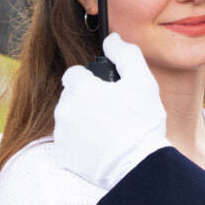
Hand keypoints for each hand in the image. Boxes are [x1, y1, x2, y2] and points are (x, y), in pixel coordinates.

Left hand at [52, 33, 170, 188]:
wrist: (138, 166)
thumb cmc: (142, 122)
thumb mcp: (142, 82)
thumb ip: (126, 54)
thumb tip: (112, 39)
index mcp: (80, 88)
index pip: (75, 74)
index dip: (92, 80)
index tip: (109, 92)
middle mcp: (64, 109)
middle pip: (71, 96)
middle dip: (87, 100)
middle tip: (113, 112)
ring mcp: (62, 134)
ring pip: (69, 118)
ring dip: (83, 120)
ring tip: (109, 131)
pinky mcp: (63, 155)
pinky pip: (69, 142)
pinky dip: (81, 143)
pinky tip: (102, 146)